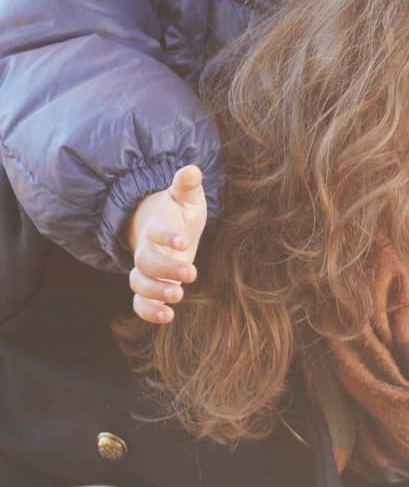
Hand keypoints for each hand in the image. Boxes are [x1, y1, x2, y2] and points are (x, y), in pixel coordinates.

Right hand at [126, 164, 206, 323]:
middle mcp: (147, 249)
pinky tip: (167, 317)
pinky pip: (139, 302)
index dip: (167, 235)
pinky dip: (148, 312)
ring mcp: (146, 269)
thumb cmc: (177, 211)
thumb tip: (191, 169)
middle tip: (191, 274)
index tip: (183, 240)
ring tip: (178, 295)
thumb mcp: (186, 197)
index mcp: (157, 226)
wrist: (159, 226)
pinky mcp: (150, 286)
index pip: (156, 231)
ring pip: (138, 284)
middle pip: (145, 262)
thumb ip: (187, 185)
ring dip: (156, 293)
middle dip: (165, 270)